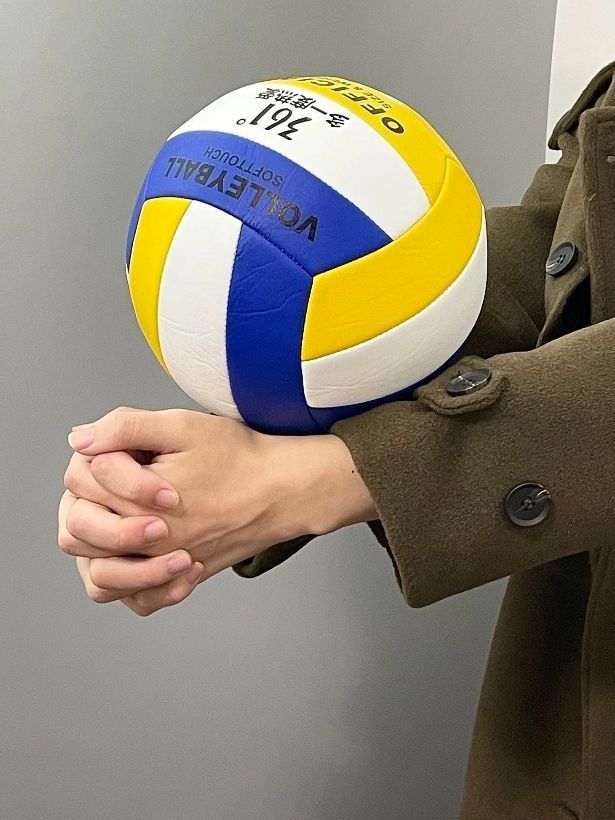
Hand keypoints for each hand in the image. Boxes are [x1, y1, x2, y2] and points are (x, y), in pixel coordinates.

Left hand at [60, 406, 376, 613]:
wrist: (283, 489)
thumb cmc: (240, 458)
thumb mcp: (182, 426)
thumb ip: (124, 427)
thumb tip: (79, 440)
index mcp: (140, 504)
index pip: (82, 482)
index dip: (99, 456)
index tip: (130, 450)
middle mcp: (148, 544)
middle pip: (77, 530)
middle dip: (90, 499)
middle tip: (118, 482)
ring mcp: (164, 568)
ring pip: (99, 575)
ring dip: (99, 546)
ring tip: (118, 518)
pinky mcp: (182, 582)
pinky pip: (139, 601)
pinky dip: (131, 584)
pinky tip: (142, 552)